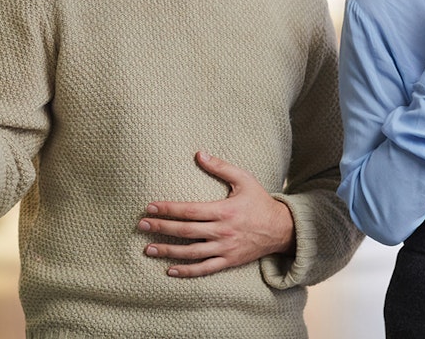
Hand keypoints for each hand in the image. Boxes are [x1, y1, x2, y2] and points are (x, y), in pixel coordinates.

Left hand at [138, 152, 293, 277]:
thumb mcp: (244, 179)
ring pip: (191, 253)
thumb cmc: (260, 201)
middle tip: (141, 226)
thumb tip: (199, 153)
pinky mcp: (228, 261)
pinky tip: (170, 269)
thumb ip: (220, 166)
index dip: (168, 209)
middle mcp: (222, 232)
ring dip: (168, 251)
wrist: (282, 229)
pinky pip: (205, 269)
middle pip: (186, 231)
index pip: (189, 210)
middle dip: (162, 228)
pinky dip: (187, 271)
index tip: (150, 207)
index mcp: (223, 210)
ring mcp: (225, 249)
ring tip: (148, 249)